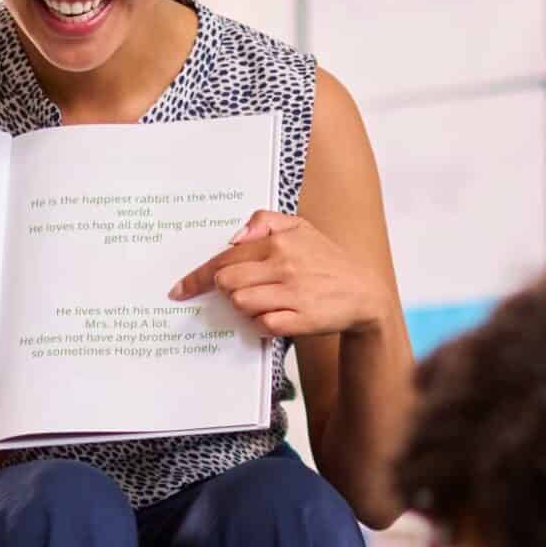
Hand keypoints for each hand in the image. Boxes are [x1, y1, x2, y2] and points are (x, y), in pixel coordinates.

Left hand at [169, 209, 391, 337]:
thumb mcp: (300, 227)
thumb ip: (264, 222)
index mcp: (279, 243)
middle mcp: (284, 267)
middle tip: (239, 290)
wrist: (364, 294)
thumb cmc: (327, 260)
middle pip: (226, 283)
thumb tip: (233, 238)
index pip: (225, 259)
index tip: (180, 289)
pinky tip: (274, 316)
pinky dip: (261, 324)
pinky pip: (262, 325)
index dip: (197, 277)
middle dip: (225, 290)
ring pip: (241, 304)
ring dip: (243, 307)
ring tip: (262, 301)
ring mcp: (292, 295)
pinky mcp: (300, 320)